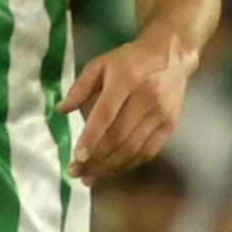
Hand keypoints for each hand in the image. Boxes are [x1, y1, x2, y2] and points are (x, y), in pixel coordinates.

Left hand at [58, 36, 196, 185]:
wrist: (171, 54)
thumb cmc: (130, 60)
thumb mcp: (101, 64)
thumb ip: (80, 87)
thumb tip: (60, 109)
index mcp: (126, 78)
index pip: (106, 114)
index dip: (91, 138)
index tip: (77, 157)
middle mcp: (146, 97)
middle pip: (119, 136)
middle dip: (96, 159)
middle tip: (76, 172)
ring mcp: (161, 113)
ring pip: (133, 148)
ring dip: (110, 167)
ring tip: (90, 177)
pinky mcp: (171, 124)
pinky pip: (148, 151)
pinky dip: (129, 164)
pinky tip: (113, 170)